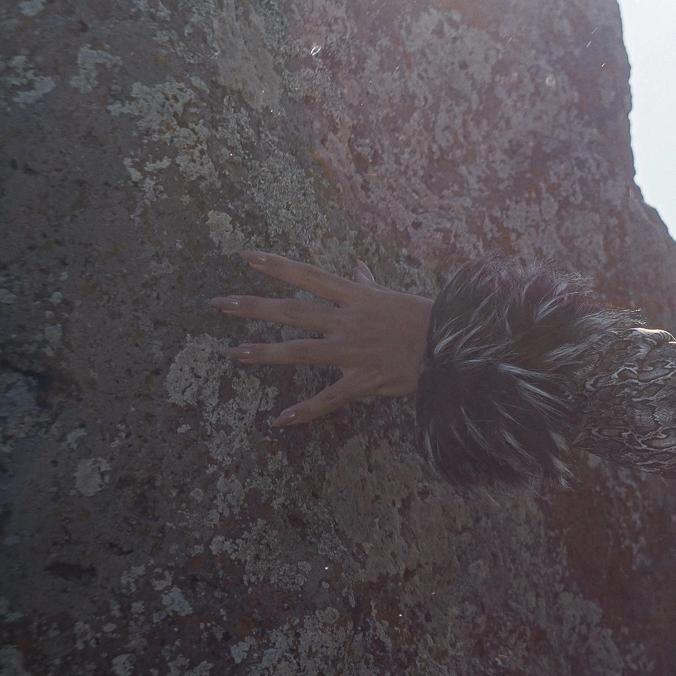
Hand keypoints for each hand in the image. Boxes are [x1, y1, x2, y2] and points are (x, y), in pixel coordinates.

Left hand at [210, 250, 432, 426]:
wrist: (454, 346)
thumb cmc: (424, 319)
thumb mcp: (393, 296)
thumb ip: (368, 283)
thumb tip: (357, 267)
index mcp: (357, 297)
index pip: (309, 276)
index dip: (277, 265)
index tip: (245, 256)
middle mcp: (351, 321)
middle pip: (295, 311)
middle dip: (256, 306)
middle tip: (220, 303)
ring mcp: (356, 351)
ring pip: (303, 352)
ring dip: (266, 352)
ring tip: (233, 352)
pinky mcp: (365, 380)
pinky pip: (330, 397)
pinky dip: (306, 410)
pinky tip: (280, 419)